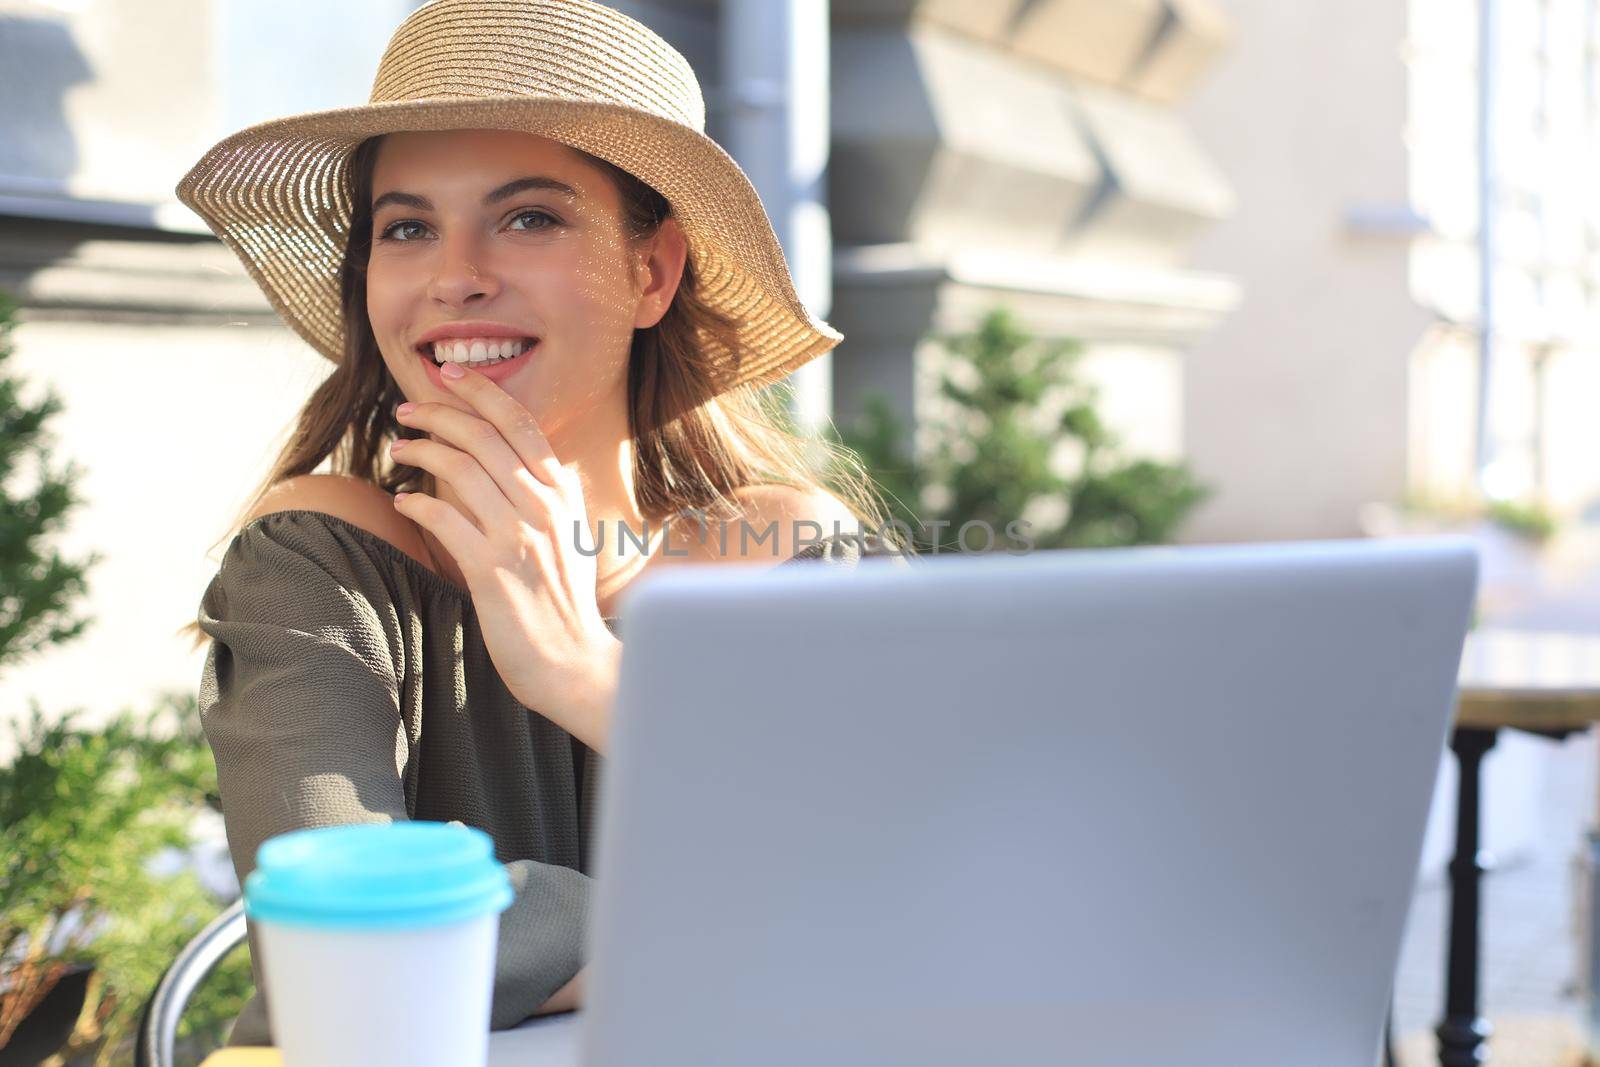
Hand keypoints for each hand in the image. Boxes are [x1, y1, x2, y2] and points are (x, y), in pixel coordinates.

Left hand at [389, 363, 621, 753]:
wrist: (575, 662)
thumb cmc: (565, 603)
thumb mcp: (571, 538)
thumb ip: (548, 499)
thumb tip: (522, 466)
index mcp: (563, 494)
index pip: (521, 424)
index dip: (482, 392)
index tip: (449, 374)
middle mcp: (544, 507)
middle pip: (483, 437)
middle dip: (438, 413)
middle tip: (406, 409)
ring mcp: (519, 537)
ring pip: (460, 469)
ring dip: (421, 451)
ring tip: (398, 447)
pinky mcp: (491, 570)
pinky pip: (444, 519)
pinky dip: (417, 502)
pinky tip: (402, 501)